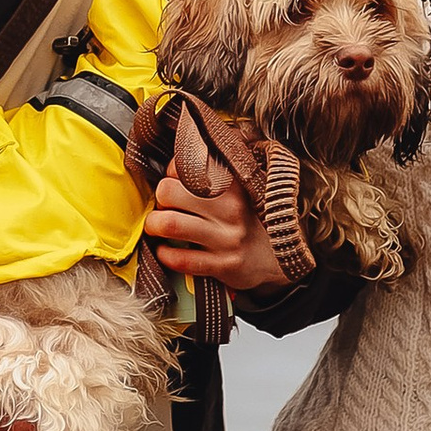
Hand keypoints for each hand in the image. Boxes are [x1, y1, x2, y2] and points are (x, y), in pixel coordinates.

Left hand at [146, 165, 285, 295]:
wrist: (275, 260)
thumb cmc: (248, 223)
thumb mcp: (239, 192)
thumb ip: (212, 175)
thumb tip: (176, 165)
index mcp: (232, 185)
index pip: (185, 165)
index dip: (171, 174)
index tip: (174, 182)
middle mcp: (231, 209)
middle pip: (169, 191)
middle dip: (159, 200)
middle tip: (165, 207)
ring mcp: (227, 238)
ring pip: (170, 224)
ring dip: (155, 225)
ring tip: (158, 227)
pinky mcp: (222, 265)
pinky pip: (180, 258)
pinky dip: (165, 254)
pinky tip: (167, 251)